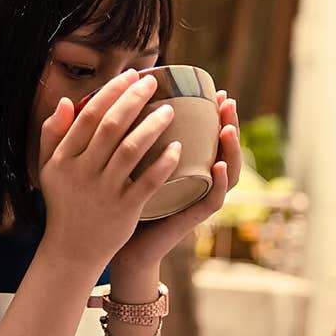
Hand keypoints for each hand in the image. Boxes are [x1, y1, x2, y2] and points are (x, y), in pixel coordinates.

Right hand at [37, 69, 185, 272]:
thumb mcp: (47, 168)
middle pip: (111, 126)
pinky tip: (178, 148)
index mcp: (64, 158)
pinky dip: (163, 163)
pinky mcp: (124, 210)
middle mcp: (82, 172)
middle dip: (134, 99)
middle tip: (153, 83)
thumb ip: (52, 134)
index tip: (130, 76)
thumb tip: (64, 101)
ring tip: (170, 111)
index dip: (111, 92)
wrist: (72, 250)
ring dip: (152, 126)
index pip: (88, 115)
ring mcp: (104, 192)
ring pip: (131, 150)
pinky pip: (148, 182)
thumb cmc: (63, 203)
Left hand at [109, 91, 240, 273]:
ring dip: (232, 148)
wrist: (119, 246)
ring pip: (228, 172)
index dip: (215, 113)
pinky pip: (213, 200)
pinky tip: (219, 165)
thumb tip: (104, 99)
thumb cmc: (119, 201)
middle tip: (228, 101)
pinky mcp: (191, 218)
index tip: (216, 89)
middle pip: (224, 148)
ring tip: (228, 127)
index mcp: (184, 165)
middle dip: (229, 122)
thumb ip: (118, 137)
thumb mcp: (122, 164)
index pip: (208, 136)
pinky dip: (221, 183)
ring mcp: (196, 198)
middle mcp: (196, 180)